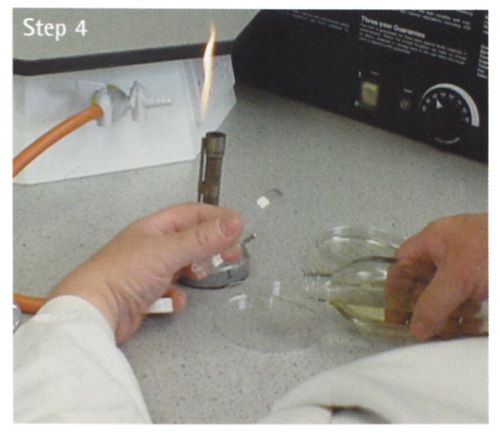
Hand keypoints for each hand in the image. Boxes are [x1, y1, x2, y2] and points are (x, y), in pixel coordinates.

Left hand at [49, 202, 243, 343]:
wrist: (94, 310)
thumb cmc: (120, 275)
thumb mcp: (168, 251)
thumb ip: (202, 238)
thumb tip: (233, 223)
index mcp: (154, 228)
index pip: (192, 214)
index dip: (217, 217)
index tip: (238, 226)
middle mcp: (152, 246)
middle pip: (191, 239)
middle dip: (211, 246)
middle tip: (230, 253)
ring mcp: (149, 269)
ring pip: (182, 265)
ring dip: (194, 270)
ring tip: (199, 274)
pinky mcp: (147, 292)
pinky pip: (172, 290)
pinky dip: (178, 296)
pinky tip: (173, 300)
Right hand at [384, 213, 487, 339]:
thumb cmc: (495, 249)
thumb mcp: (460, 277)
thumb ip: (434, 304)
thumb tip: (416, 328)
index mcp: (435, 238)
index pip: (402, 262)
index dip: (395, 286)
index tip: (395, 312)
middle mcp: (449, 248)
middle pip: (424, 279)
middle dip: (421, 304)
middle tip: (420, 329)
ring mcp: (469, 262)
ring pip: (446, 290)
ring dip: (443, 312)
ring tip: (443, 333)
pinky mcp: (486, 276)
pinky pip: (467, 296)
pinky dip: (464, 312)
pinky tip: (467, 327)